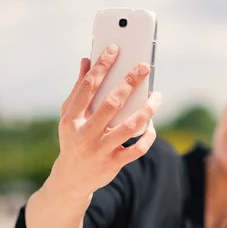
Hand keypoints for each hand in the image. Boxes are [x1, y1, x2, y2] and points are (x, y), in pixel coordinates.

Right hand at [51, 44, 160, 194]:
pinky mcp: (113, 163)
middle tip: (144, 67)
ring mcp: (99, 149)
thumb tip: (86, 60)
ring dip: (146, 110)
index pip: (87, 87)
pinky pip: (137, 149)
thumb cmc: (73, 138)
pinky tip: (153, 124)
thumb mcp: (69, 115)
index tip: (115, 49)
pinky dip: (148, 136)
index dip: (101, 66)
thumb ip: (78, 89)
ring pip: (129, 126)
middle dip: (129, 82)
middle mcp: (84, 133)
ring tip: (157, 96)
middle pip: (111, 104)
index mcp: (71, 118)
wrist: (71, 179)